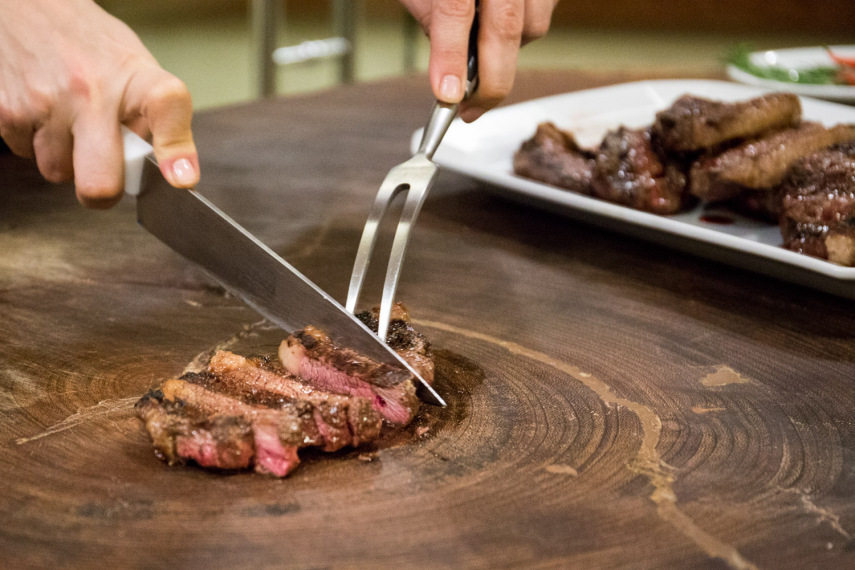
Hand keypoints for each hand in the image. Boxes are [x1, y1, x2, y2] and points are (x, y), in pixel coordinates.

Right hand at [0, 0, 198, 207]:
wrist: (28, 6)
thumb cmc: (91, 46)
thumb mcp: (137, 70)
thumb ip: (154, 120)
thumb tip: (170, 172)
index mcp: (135, 78)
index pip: (166, 107)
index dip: (176, 149)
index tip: (179, 177)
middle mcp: (91, 91)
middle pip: (100, 182)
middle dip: (103, 191)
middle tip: (107, 174)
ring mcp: (45, 103)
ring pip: (58, 172)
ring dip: (66, 160)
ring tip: (71, 124)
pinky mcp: (8, 111)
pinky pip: (26, 155)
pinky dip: (36, 143)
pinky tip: (45, 115)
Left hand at [399, 0, 558, 121]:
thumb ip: (430, 16)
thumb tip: (447, 67)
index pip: (456, 10)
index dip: (451, 57)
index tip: (447, 94)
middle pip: (506, 27)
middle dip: (488, 82)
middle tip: (468, 110)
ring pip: (532, 27)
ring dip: (505, 55)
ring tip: (478, 58)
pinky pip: (542, 16)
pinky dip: (519, 34)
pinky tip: (496, 32)